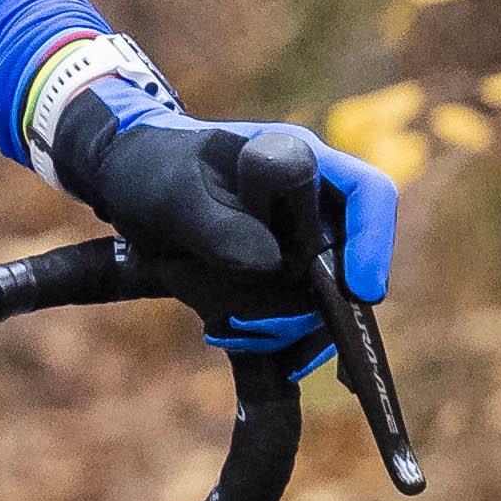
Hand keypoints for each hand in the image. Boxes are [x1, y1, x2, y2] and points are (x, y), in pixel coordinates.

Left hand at [45, 82, 400, 367]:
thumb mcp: (173, 192)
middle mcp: (309, 208)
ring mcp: (296, 248)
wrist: (126, 184)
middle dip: (306, 306)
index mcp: (299, 162)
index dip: (373, 242)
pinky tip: (226, 334)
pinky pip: (289, 323)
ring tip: (220, 323)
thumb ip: (218, 224)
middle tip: (250, 325)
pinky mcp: (276, 283)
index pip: (366, 194)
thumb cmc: (152, 168)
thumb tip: (269, 265)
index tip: (361, 292)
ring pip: (314, 304)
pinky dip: (264, 339)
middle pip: (345, 267)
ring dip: (272, 324)